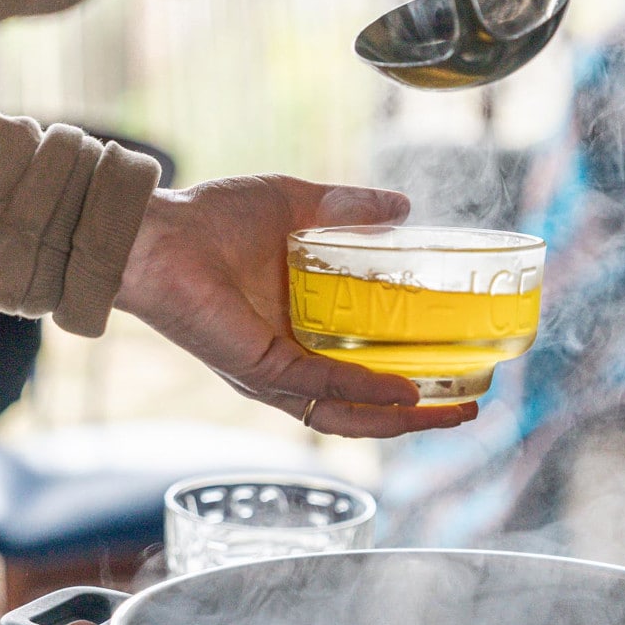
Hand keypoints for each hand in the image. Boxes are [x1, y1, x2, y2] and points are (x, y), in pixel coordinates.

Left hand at [115, 174, 478, 437]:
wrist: (156, 230)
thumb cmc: (212, 218)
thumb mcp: (296, 205)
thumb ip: (349, 209)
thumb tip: (405, 208)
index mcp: (304, 332)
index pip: (365, 373)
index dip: (411, 383)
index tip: (458, 374)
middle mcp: (293, 364)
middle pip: (364, 411)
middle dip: (419, 417)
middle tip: (468, 410)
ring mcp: (275, 373)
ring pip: (347, 417)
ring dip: (402, 420)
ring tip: (452, 413)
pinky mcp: (258, 367)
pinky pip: (318, 387)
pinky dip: (363, 393)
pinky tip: (404, 391)